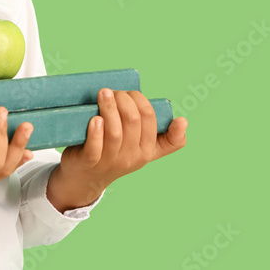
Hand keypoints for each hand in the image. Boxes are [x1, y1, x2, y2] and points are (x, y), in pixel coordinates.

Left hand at [46, 89, 186, 211]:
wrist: (86, 178)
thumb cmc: (115, 155)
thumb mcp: (143, 149)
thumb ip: (165, 138)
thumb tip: (183, 121)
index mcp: (147, 151)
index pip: (150, 119)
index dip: (141, 101)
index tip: (131, 93)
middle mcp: (131, 157)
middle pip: (132, 121)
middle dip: (123, 100)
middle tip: (113, 91)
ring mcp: (111, 161)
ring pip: (115, 131)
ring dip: (109, 108)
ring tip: (103, 93)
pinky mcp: (90, 162)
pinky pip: (95, 146)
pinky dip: (95, 131)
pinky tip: (94, 118)